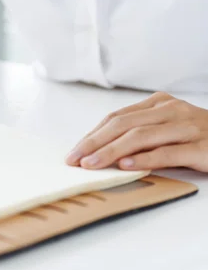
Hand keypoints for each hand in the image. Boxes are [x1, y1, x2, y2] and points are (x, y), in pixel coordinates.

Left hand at [65, 92, 207, 171]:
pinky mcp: (202, 146)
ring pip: (141, 136)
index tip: (73, 151)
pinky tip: (126, 165)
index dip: (92, 135)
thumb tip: (98, 152)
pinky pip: (168, 151)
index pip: (116, 117)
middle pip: (123, 124)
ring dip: (111, 151)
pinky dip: (145, 158)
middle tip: (74, 159)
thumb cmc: (198, 139)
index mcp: (160, 104)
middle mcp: (172, 111)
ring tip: (91, 164)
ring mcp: (188, 127)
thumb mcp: (166, 130)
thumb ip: (137, 135)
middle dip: (94, 143)